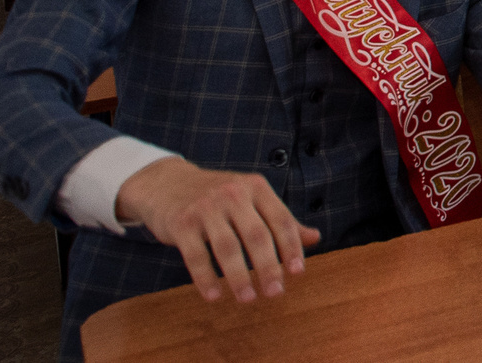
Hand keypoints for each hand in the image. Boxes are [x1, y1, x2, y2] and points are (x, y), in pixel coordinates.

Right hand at [116, 157, 319, 304]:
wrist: (167, 183)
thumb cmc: (218, 197)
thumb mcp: (251, 199)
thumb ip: (280, 219)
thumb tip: (314, 238)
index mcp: (256, 187)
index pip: (280, 219)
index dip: (291, 247)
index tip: (298, 272)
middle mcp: (233, 194)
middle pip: (257, 236)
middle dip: (268, 267)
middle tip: (276, 293)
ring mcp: (206, 207)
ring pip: (228, 247)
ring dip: (239, 277)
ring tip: (249, 299)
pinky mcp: (182, 223)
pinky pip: (195, 255)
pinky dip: (206, 278)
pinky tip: (215, 296)